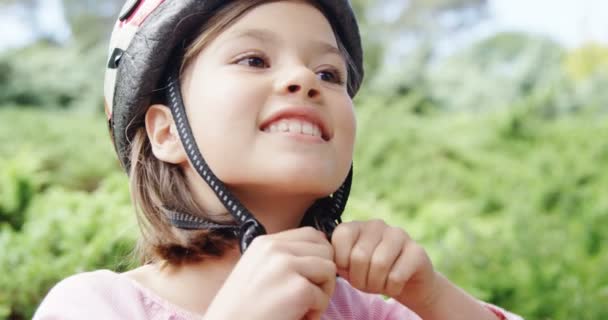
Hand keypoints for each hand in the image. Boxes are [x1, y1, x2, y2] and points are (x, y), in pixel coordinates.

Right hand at [204, 227, 335, 319]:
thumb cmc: (242, 310)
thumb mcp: (257, 271)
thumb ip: (283, 258)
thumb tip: (321, 255)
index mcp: (265, 243)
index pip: (311, 234)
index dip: (318, 256)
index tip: (307, 278)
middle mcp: (275, 248)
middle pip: (325, 249)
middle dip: (322, 274)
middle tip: (306, 296)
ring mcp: (286, 266)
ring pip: (329, 269)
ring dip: (321, 292)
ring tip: (301, 307)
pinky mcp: (297, 289)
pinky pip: (323, 296)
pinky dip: (315, 312)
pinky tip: (295, 317)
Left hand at [331, 220, 438, 307]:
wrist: (406, 283)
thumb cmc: (371, 274)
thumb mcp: (349, 268)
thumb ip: (336, 259)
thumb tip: (325, 252)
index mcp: (356, 226)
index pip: (340, 239)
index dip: (342, 264)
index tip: (349, 271)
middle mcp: (377, 225)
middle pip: (359, 256)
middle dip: (360, 279)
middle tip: (366, 284)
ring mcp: (399, 234)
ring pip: (379, 264)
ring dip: (376, 285)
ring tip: (380, 285)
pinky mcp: (417, 250)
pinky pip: (396, 276)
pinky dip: (392, 288)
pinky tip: (395, 285)